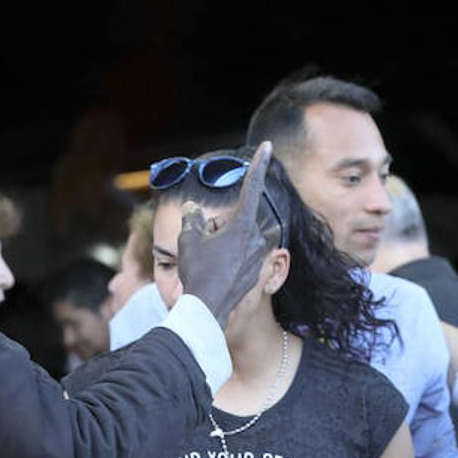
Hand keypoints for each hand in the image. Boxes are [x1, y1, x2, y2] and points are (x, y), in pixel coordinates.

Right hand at [177, 141, 273, 326]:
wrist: (208, 310)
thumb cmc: (198, 273)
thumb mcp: (188, 241)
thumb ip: (192, 219)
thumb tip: (193, 208)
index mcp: (243, 225)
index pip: (252, 187)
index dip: (259, 164)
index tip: (268, 146)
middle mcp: (256, 238)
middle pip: (238, 219)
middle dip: (220, 226)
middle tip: (205, 243)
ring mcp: (259, 255)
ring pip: (240, 237)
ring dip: (224, 242)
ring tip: (209, 261)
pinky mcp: (257, 270)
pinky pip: (242, 254)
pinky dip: (228, 257)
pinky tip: (216, 273)